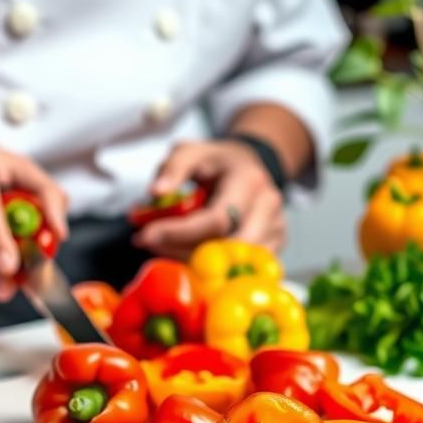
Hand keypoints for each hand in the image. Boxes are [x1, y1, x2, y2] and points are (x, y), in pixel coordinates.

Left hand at [134, 140, 285, 260]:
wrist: (250, 166)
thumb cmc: (217, 162)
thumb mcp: (191, 151)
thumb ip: (172, 168)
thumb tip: (157, 193)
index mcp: (249, 181)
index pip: (218, 219)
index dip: (180, 233)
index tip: (147, 236)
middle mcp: (268, 208)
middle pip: (227, 248)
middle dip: (184, 252)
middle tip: (152, 245)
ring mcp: (276, 230)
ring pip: (235, 265)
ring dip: (196, 265)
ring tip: (168, 249)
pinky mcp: (274, 247)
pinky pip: (241, 270)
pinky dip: (212, 270)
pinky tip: (190, 256)